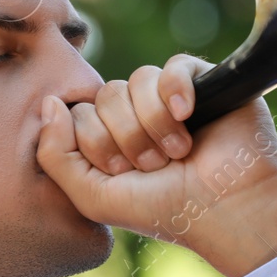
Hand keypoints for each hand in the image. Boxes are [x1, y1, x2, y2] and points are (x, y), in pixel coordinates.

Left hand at [35, 54, 276, 276]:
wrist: (227, 210)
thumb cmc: (163, 210)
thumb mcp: (93, 197)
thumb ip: (55, 155)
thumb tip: (49, 103)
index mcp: (110, 137)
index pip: (79, 113)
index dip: (97, 142)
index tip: (125, 173)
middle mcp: (137, 114)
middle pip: (106, 94)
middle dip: (127, 136)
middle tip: (155, 166)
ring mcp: (170, 98)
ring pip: (137, 81)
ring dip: (153, 124)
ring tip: (178, 153)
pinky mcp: (204, 83)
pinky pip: (173, 66)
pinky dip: (176, 91)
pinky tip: (187, 116)